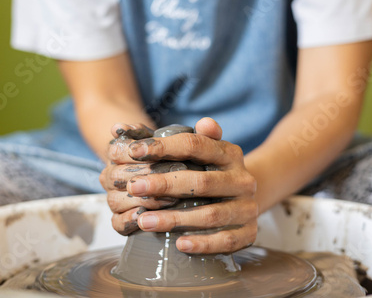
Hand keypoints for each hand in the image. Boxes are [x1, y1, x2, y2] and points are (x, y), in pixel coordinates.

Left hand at [100, 118, 257, 253]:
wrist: (245, 199)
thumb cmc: (211, 172)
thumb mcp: (201, 150)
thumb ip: (171, 138)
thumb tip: (122, 127)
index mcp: (229, 153)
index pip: (195, 144)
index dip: (163, 147)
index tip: (134, 151)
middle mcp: (242, 179)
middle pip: (201, 181)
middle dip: (164, 184)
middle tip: (134, 187)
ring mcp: (247, 207)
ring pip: (211, 214)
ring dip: (175, 219)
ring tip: (145, 221)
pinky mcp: (248, 232)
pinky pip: (226, 241)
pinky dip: (203, 243)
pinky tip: (179, 244)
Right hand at [100, 123, 177, 235]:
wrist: (164, 174)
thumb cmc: (162, 155)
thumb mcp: (155, 139)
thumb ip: (139, 131)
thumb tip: (117, 127)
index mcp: (115, 155)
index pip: (117, 152)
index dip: (138, 154)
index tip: (160, 155)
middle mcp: (110, 177)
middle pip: (117, 177)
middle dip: (146, 178)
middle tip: (173, 179)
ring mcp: (113, 198)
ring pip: (116, 200)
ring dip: (144, 200)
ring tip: (170, 199)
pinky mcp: (119, 220)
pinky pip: (118, 223)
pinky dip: (130, 220)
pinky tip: (146, 217)